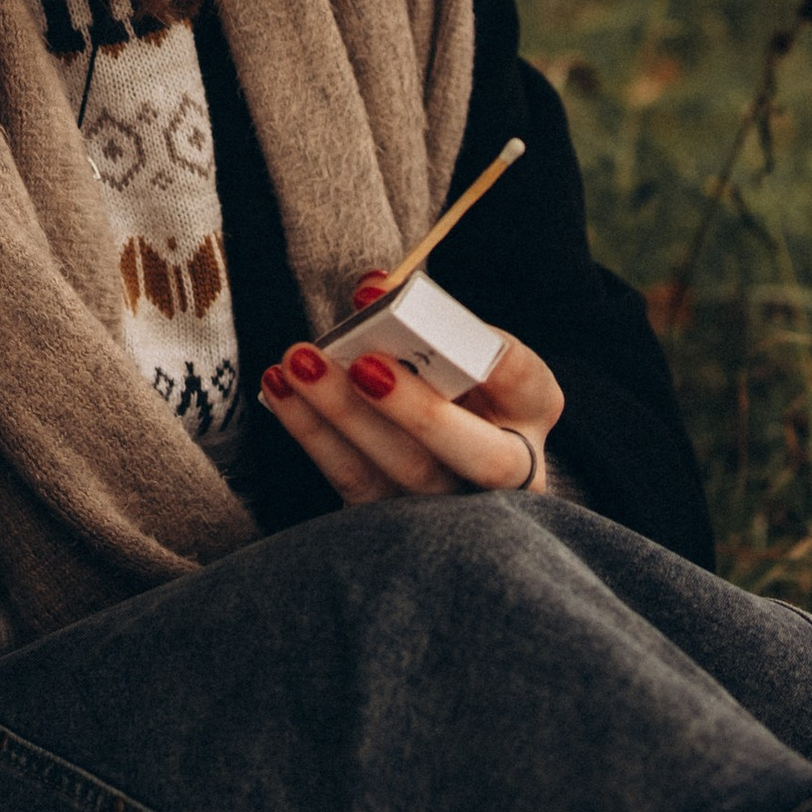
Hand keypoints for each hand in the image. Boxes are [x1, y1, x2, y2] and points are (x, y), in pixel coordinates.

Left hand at [258, 283, 563, 505]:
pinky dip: (312, 433)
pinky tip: (279, 388)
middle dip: (417, 411)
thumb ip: (424, 318)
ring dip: (343, 416)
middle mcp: (509, 473)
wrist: (445, 453)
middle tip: (364, 365)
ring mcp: (452, 508)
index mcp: (532, 411)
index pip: (520, 378)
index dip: (478, 344)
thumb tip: (373, 288)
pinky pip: (353, 482)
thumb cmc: (450, 381)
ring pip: (403, 474)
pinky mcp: (395, 522)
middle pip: (476, 457)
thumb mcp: (456, 347)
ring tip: (298, 362)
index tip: (434, 316)